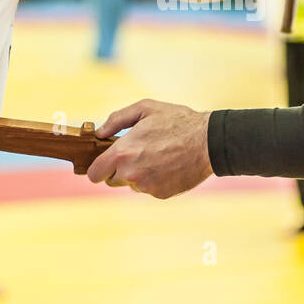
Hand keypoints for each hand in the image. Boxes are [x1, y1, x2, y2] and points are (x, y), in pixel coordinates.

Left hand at [86, 99, 213, 198]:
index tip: (104, 162)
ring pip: (132, 184)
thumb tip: (99, 132)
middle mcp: (131, 173)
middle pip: (112, 180)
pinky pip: (149, 189)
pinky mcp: (160, 194)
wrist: (208, 142)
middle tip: (136, 154)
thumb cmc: (177, 121)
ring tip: (157, 156)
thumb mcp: (145, 109)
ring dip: (138, 174)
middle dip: (119, 169)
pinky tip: (168, 165)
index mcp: (122, 153)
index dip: (97, 167)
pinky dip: (155, 180)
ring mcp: (146, 186)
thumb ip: (117, 119)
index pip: (95, 174)